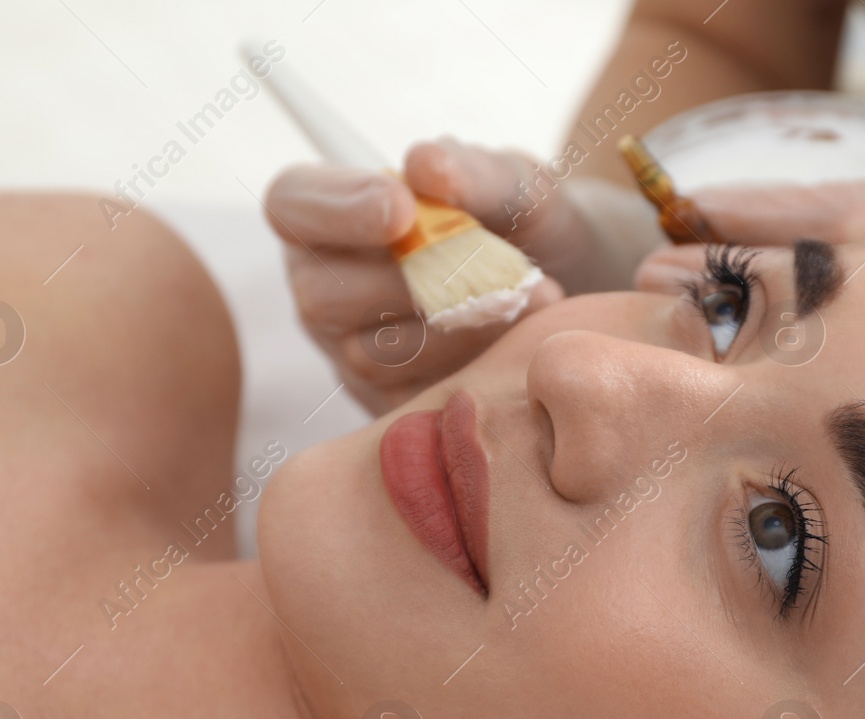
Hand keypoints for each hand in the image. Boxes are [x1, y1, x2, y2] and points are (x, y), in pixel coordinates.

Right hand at [265, 139, 660, 415]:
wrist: (571, 290)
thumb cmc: (521, 224)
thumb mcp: (513, 185)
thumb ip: (472, 170)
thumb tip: (424, 164)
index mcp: (330, 215)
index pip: (293, 204)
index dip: (337, 208)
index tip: (402, 208)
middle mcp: (324, 289)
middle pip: (324, 295)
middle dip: (415, 283)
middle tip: (497, 268)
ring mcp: (350, 356)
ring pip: (376, 355)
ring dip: (460, 328)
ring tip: (531, 299)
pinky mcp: (391, 407)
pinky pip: (415, 401)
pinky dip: (473, 369)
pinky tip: (517, 344)